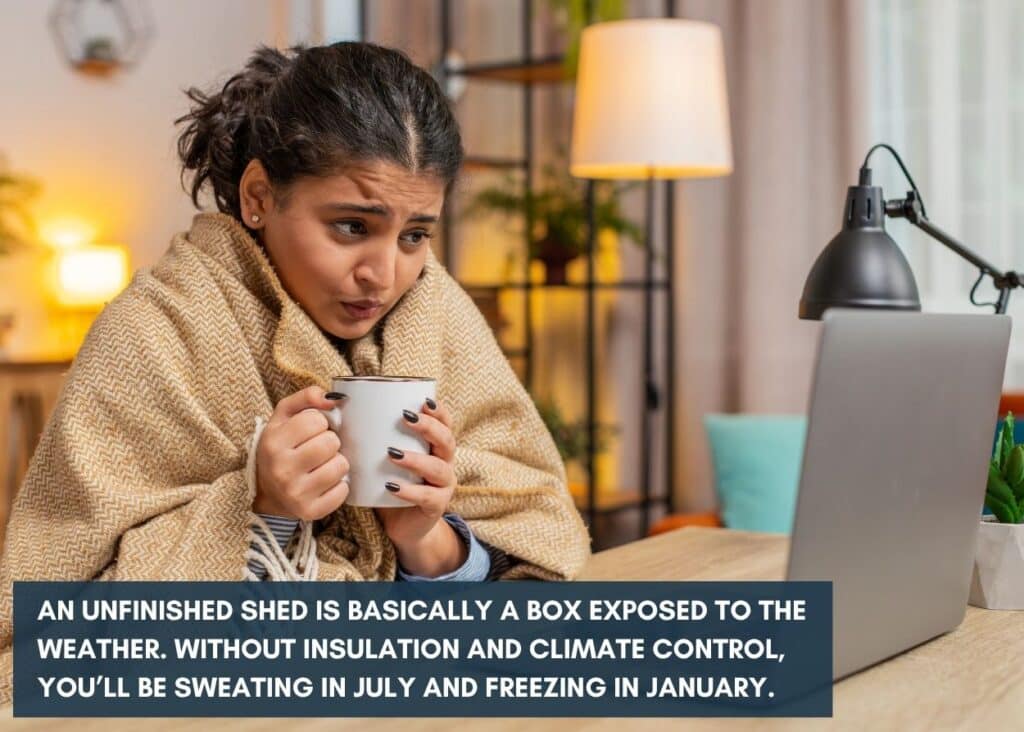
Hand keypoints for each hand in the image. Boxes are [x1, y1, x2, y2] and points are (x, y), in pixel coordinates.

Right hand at [253, 385, 348, 520]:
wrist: (270, 493)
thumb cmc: (281, 449)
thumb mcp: (283, 417)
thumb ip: (306, 397)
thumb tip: (334, 398)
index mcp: (273, 442)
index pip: (316, 420)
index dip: (319, 423)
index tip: (311, 431)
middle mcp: (281, 469)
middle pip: (331, 442)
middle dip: (330, 442)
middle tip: (318, 449)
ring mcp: (296, 493)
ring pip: (341, 465)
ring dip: (337, 462)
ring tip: (322, 465)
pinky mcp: (310, 511)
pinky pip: (343, 490)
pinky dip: (340, 485)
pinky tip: (326, 483)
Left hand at [375, 398, 464, 575]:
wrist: (401, 526)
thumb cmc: (389, 485)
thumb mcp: (384, 459)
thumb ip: (372, 439)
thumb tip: (339, 411)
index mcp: (435, 447)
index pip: (445, 423)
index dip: (438, 411)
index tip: (423, 400)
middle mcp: (444, 463)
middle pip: (446, 440)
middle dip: (429, 427)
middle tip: (406, 417)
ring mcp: (443, 486)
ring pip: (438, 468)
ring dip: (416, 459)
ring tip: (393, 453)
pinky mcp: (436, 506)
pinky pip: (427, 497)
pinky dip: (410, 491)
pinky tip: (392, 487)